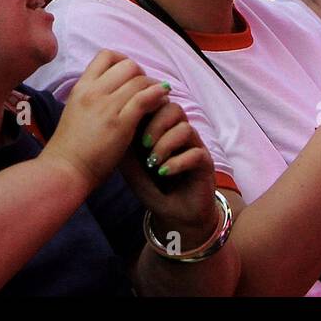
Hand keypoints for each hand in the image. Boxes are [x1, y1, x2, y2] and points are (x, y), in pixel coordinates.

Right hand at [40, 51, 170, 192]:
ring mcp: (106, 107)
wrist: (64, 170)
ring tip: (159, 97)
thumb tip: (116, 90)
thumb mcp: (76, 111)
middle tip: (146, 90)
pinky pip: (145, 98)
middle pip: (128, 65)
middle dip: (141, 74)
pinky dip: (158, 96)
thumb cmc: (70, 147)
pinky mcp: (120, 123)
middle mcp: (93, 92)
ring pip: (140, 80)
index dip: (123, 60)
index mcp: (81, 87)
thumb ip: (93, 97)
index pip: (106, 55)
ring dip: (154, 87)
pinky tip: (162, 101)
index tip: (129, 76)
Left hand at [121, 99, 220, 245]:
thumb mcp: (132, 170)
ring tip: (153, 163)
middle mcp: (180, 134)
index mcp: (163, 130)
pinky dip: (177, 162)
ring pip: (185, 128)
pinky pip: (195, 153)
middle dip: (156, 124)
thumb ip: (126, 150)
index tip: (130, 128)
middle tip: (143, 145)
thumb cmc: (153, 188)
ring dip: (165, 145)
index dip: (145, 110)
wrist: (175, 216)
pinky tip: (164, 173)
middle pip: (174, 109)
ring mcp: (195, 147)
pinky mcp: (206, 164)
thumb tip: (115, 128)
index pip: (157, 105)